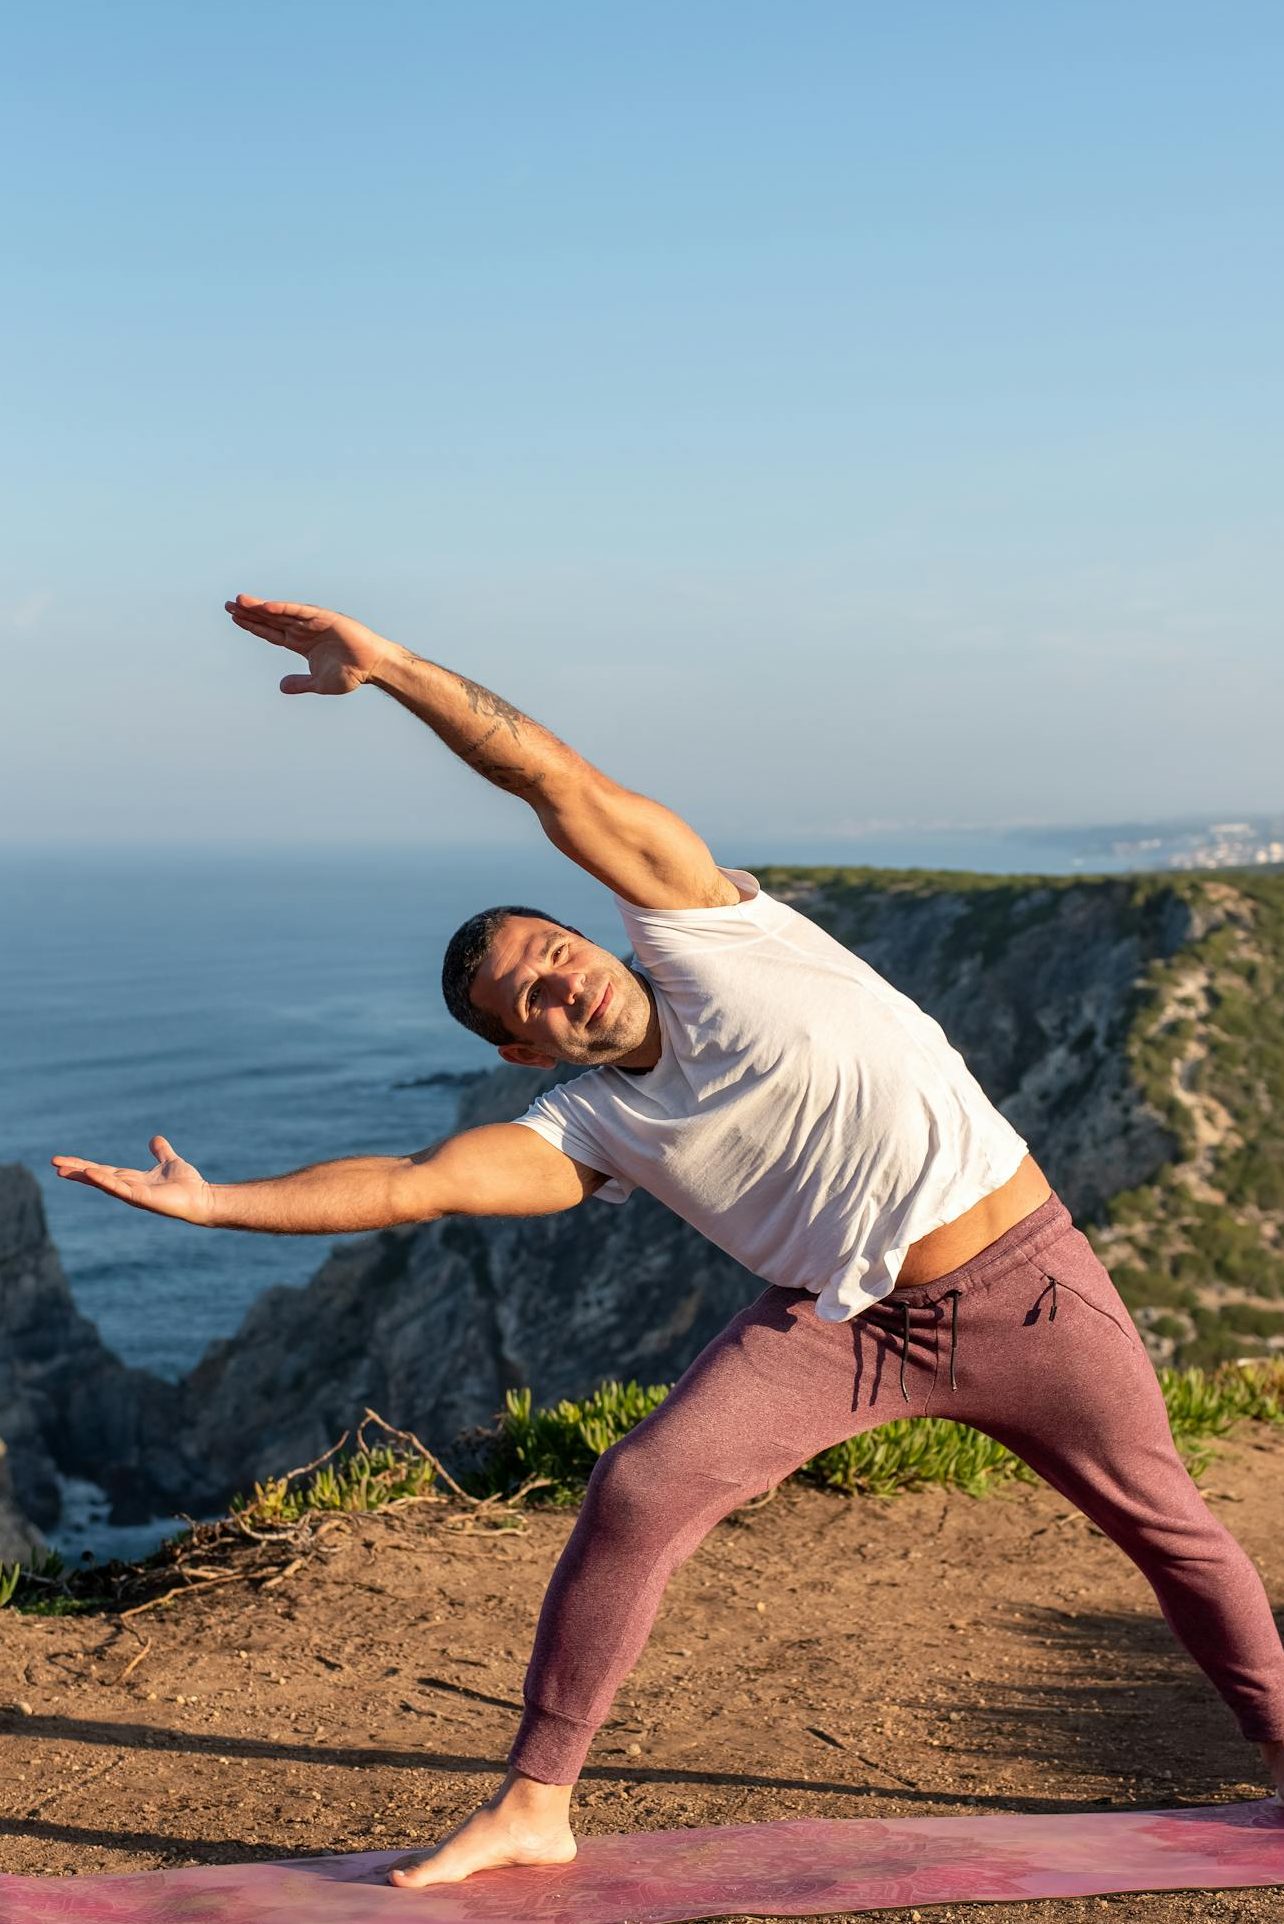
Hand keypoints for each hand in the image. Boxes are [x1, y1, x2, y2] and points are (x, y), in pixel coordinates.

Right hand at [51, 1137, 214, 1224]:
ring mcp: (133, 1194)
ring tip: (64, 1169)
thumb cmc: (187, 1185)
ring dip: (84, 1176)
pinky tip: (91, 1174)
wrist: (202, 1199)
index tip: (65, 1161)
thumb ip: (161, 1152)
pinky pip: (120, 1189)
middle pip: (97, 1177)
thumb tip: (154, 1139)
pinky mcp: (141, 1198)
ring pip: (103, 1183)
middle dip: (76, 1170)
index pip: (103, 1170)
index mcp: (132, 1179)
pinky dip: (105, 1181)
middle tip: (54, 1163)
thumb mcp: (170, 1161)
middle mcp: (128, 1188)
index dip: (84, 1165)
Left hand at [225, 594, 395, 694]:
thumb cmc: (350, 674)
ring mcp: (312, 622)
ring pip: (281, 613)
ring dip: (260, 607)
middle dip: (250, 613)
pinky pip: (299, 612)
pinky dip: (282, 609)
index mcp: (301, 643)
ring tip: (239, 602)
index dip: (253, 626)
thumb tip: (281, 687)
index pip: (271, 632)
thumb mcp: (318, 683)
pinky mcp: (323, 618)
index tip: (235, 618)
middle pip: (270, 619)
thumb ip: (300, 684)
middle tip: (228, 605)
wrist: (373, 667)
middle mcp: (303, 630)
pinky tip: (265, 607)